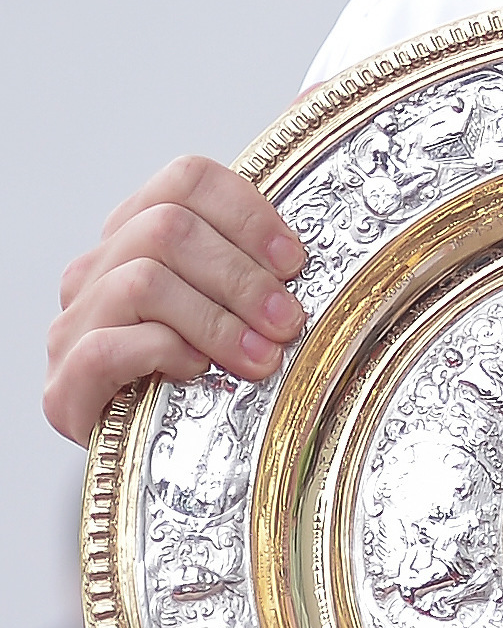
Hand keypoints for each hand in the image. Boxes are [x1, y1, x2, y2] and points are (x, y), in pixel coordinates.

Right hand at [46, 158, 307, 444]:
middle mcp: (97, 271)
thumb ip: (270, 257)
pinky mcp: (64, 385)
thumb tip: (314, 172)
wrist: (158, 455)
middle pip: (167, 229)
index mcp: (139, 236)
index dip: (249, 213)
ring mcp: (74, 326)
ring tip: (259, 356)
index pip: (185, 180)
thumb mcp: (245, 306)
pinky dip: (163, 353)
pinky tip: (196, 372)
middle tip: (286, 321)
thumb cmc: (211, 372)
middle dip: (242, 277)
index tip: (295, 261)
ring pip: (141, 281)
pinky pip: (108, 346)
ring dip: (216, 320)